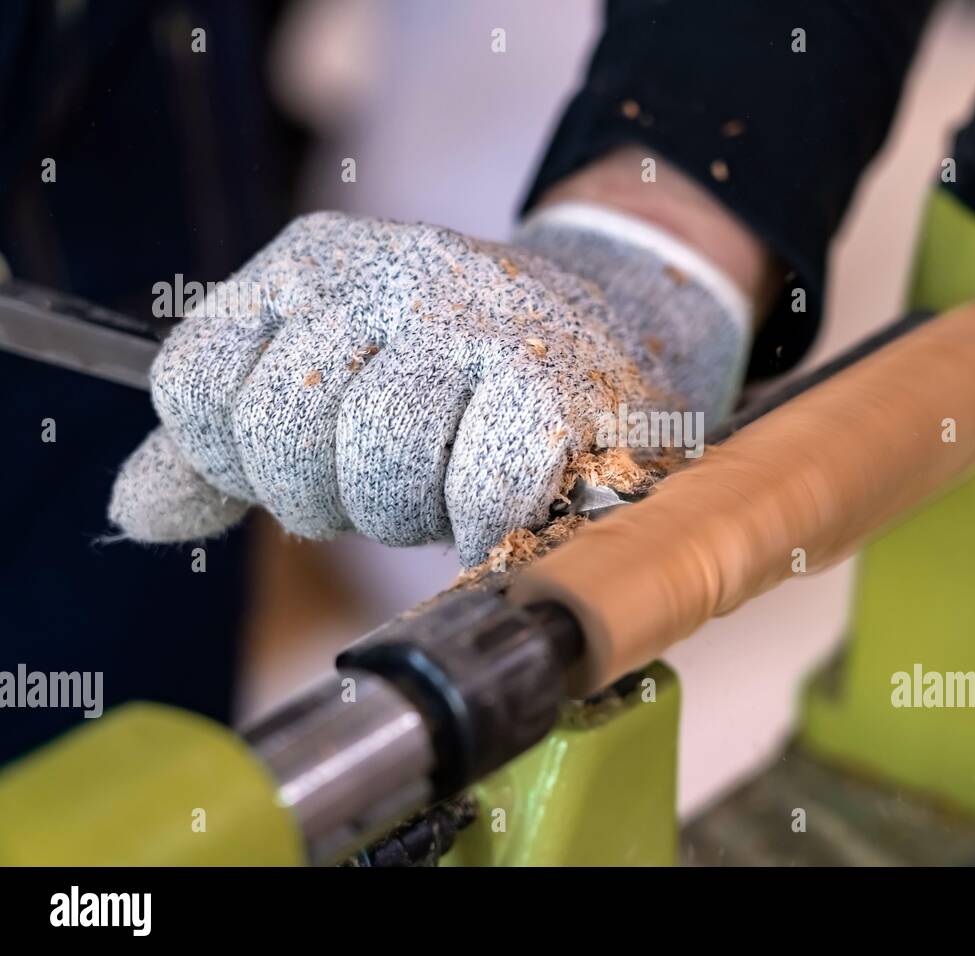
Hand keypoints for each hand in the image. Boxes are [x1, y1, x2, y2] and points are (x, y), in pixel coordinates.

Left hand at [109, 206, 750, 564]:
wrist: (609, 335)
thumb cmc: (451, 381)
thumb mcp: (327, 386)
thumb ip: (226, 446)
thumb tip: (134, 515)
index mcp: (312, 261)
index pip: (193, 384)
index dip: (235, 461)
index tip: (301, 463)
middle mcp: (390, 268)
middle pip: (281, 432)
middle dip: (328, 496)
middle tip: (386, 483)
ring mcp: (479, 317)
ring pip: (379, 462)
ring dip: (411, 514)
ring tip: (448, 487)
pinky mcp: (557, 381)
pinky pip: (481, 490)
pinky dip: (484, 525)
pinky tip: (504, 502)